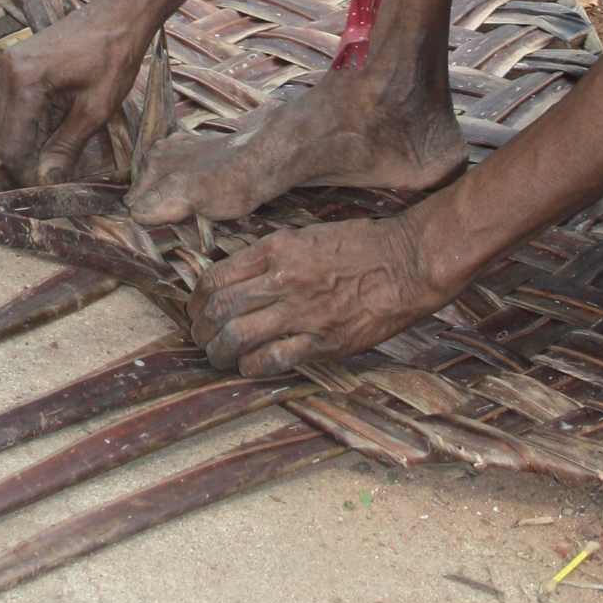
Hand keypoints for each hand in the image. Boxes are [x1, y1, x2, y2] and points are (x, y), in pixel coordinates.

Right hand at [0, 3, 145, 183]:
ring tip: (61, 150)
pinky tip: (59, 125)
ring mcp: (11, 65)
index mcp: (24, 82)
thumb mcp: (95, 109)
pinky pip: (16, 104)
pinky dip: (33, 121)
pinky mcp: (19, 63)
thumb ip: (66, 146)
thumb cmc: (113, 57)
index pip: (11, 144)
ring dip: (30, 140)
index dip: (27, 171)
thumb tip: (46, 180)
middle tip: (57, 171)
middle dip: (27, 157)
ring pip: (8, 121)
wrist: (119, 14)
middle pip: (4, 135)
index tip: (50, 184)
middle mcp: (9, 72)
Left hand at [187, 211, 441, 373]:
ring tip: (218, 357)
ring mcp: (301, 312)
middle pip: (219, 311)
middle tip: (200, 338)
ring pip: (237, 338)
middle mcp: (282, 280)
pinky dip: (251, 367)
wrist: (406, 263)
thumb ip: (270, 255)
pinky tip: (248, 367)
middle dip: (201, 330)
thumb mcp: (306, 235)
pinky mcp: (322, 342)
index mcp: (276, 249)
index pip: (216, 278)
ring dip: (219, 353)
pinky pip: (272, 361)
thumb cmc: (361, 245)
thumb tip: (237, 275)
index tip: (196, 310)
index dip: (196, 301)